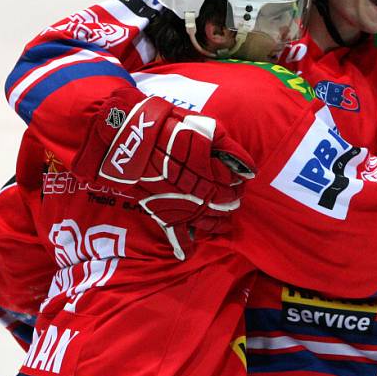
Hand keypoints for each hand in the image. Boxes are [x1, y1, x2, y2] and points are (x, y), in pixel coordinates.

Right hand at [73, 86, 254, 259]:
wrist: (127, 133)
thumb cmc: (166, 125)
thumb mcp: (202, 126)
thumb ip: (227, 147)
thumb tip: (249, 169)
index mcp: (205, 167)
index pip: (231, 182)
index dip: (239, 182)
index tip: (242, 181)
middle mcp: (193, 188)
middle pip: (220, 201)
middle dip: (231, 201)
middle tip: (236, 199)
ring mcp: (176, 200)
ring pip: (204, 219)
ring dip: (218, 221)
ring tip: (226, 221)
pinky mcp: (158, 207)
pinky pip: (173, 230)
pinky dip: (182, 242)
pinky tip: (190, 250)